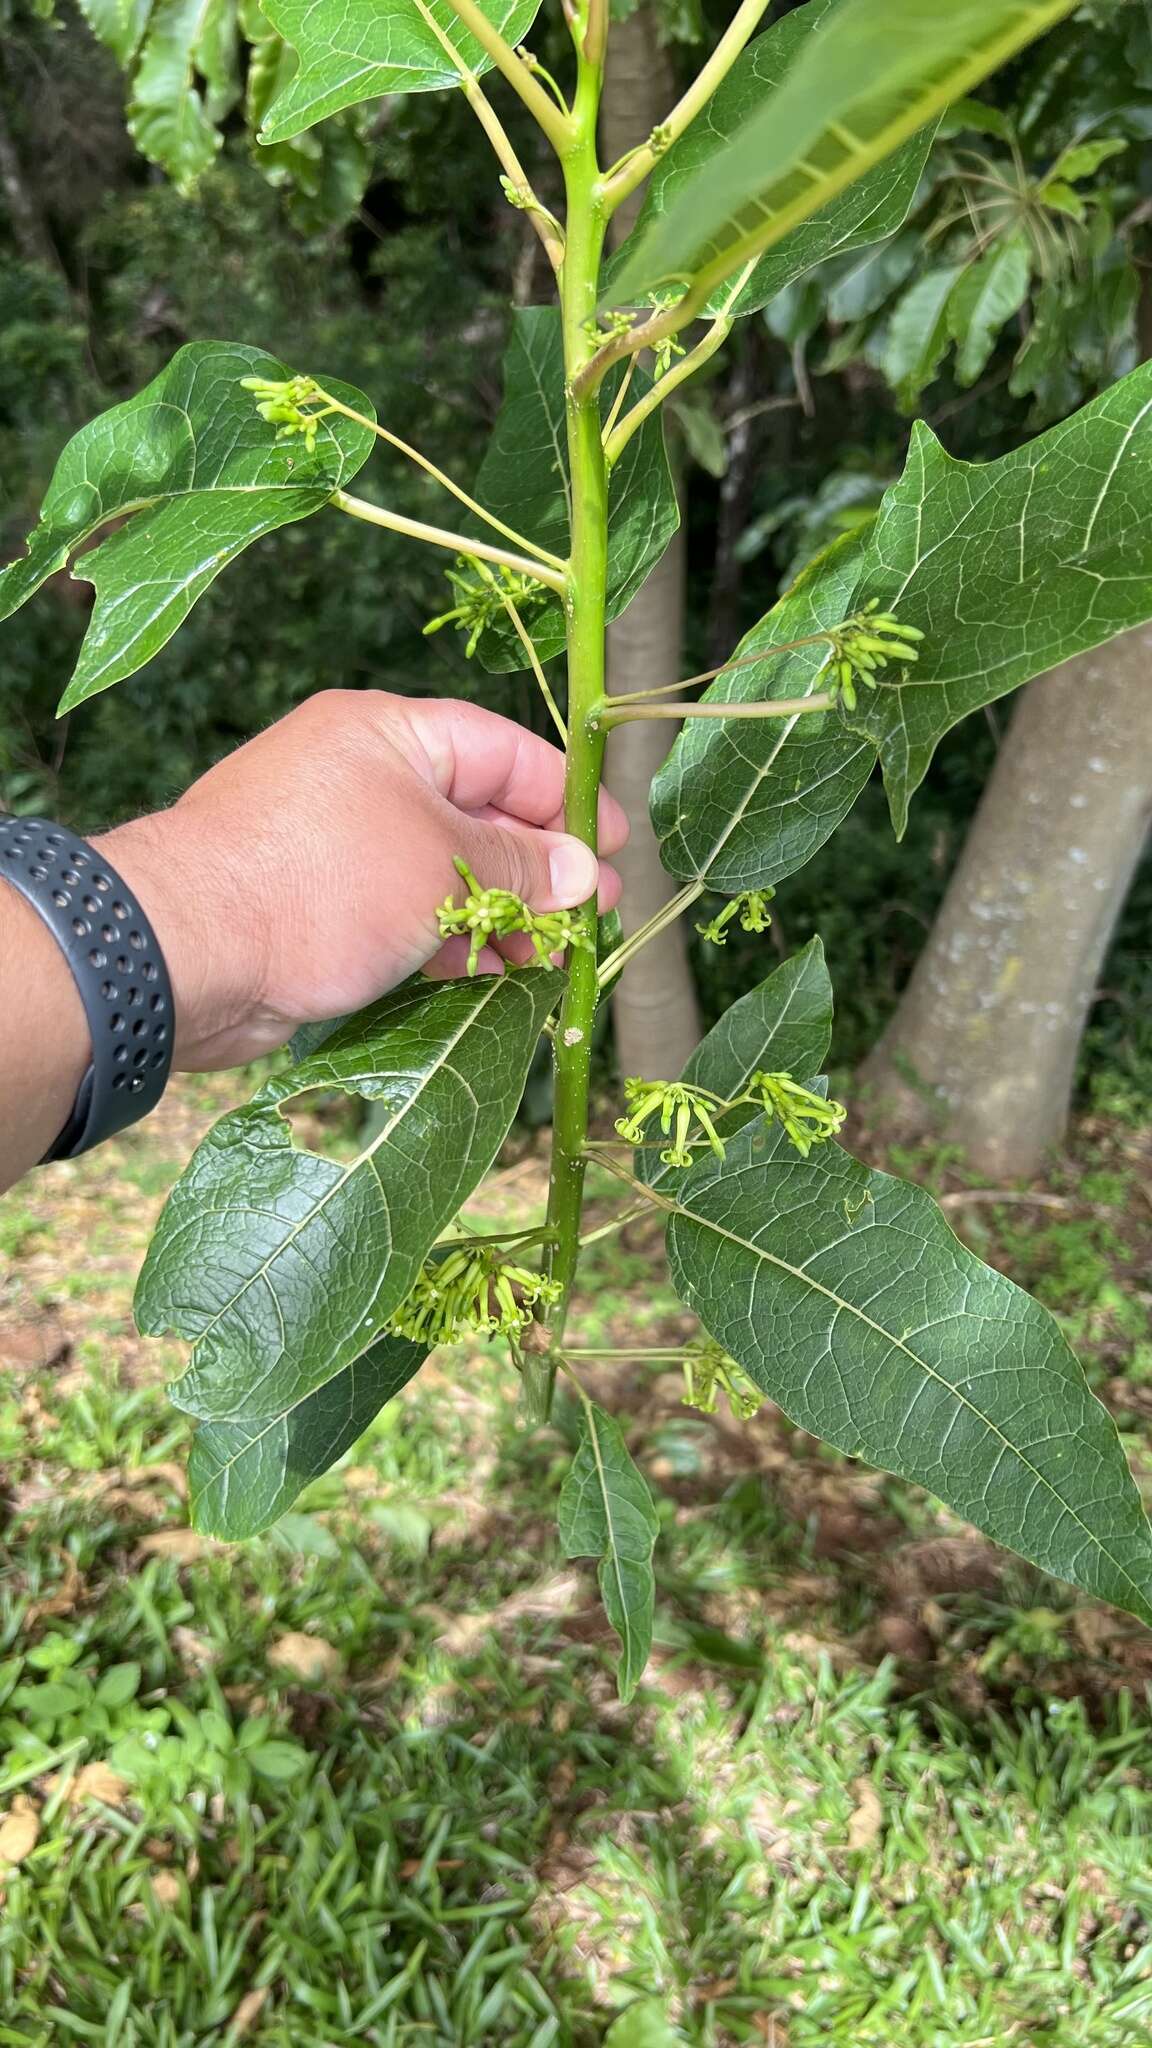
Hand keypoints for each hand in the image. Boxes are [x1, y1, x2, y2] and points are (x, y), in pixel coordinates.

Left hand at [94, 691, 626, 1070]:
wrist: (188, 951)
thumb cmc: (319, 884)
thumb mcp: (442, 867)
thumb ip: (519, 867)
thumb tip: (584, 872)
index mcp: (388, 735)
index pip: (502, 749)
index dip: (563, 799)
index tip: (612, 850)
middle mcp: (358, 778)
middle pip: (473, 813)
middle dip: (537, 869)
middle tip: (590, 919)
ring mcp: (332, 843)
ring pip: (438, 872)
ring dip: (496, 916)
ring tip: (544, 961)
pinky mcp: (313, 906)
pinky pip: (398, 913)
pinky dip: (444, 941)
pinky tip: (482, 977)